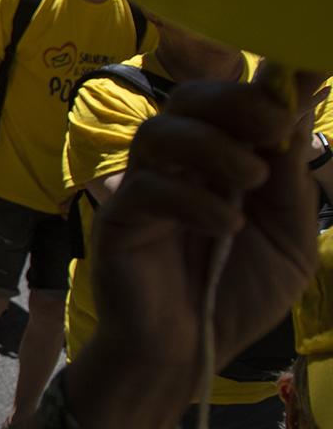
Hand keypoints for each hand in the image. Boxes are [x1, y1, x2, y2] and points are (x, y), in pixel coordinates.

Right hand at [88, 76, 320, 398]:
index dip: (266, 83)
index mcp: (223, 164)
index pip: (235, 105)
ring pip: (160, 131)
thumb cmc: (235, 298)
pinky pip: (147, 188)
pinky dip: (193, 199)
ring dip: (212, 143)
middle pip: (188, 100)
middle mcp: (180, 168)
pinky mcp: (120, 220)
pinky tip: (227, 227)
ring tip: (251, 178)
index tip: (308, 71)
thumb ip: (291, 181)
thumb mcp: (289, 239)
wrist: (189, 356)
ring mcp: (145, 190)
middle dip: (235, 101)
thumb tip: (298, 111)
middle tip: (274, 126)